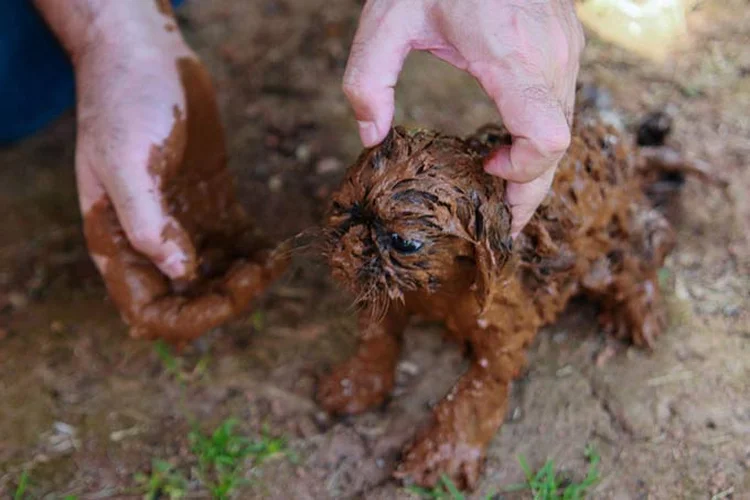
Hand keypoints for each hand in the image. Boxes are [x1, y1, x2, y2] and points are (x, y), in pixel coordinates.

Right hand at [35, 1, 287, 343]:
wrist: (143, 53)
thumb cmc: (123, 103)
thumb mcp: (125, 163)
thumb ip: (146, 223)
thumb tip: (180, 274)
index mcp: (118, 241)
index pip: (150, 309)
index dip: (189, 318)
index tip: (227, 297)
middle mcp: (151, 239)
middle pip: (190, 298)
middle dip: (226, 298)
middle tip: (257, 273)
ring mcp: (183, 222)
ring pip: (218, 275)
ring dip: (247, 279)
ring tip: (273, 261)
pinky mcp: (211, 201)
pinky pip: (237, 244)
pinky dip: (258, 254)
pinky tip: (279, 250)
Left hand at [343, 0, 583, 235]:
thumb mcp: (385, 18)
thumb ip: (368, 81)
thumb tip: (372, 138)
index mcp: (507, 54)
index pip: (546, 137)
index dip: (526, 175)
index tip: (487, 175)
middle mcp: (549, 55)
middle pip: (562, 145)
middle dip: (532, 188)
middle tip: (501, 218)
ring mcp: (566, 47)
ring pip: (567, 126)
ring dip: (538, 161)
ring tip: (499, 179)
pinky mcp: (568, 41)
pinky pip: (563, 102)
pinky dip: (542, 131)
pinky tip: (510, 138)